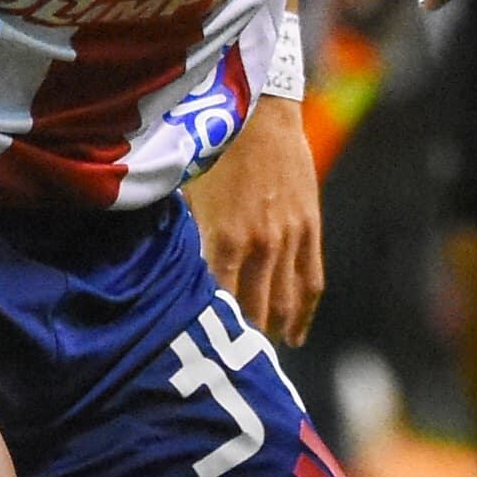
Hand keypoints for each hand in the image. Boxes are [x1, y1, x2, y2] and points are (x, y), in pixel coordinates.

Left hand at [186, 94, 325, 344]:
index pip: (219, 303)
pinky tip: (295, 335)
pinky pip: (311, 281)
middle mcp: (260, 245)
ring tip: (262, 355)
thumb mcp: (186, 194)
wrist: (260, 112)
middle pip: (254, 312)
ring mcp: (289, 239)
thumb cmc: (212, 150)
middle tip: (229, 364)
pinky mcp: (310, 229)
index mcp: (223, 238)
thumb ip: (184, 237)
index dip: (212, 331)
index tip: (200, 354)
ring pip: (285, 303)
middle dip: (243, 341)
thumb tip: (165, 272)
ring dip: (274, 332)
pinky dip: (304, 312)